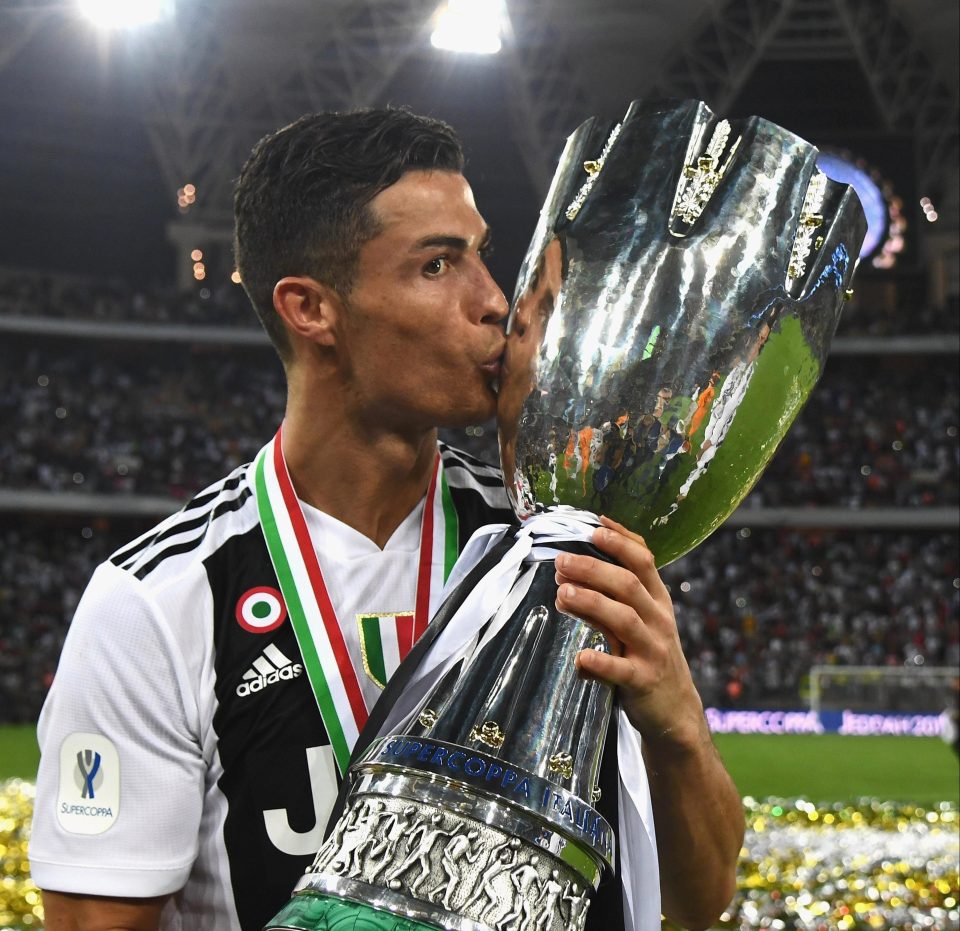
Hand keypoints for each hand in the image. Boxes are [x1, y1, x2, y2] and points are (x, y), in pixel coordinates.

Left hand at [554, 515, 704, 749]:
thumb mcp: (638, 620)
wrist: (675, 710)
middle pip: (627, 584)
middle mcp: (657, 619)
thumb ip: (610, 596)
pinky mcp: (642, 682)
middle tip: (561, 562)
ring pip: (623, 619)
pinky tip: (580, 658)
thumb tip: (569, 571)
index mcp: (657, 599)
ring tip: (562, 594)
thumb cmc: (648, 654)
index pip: (643, 560)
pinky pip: (619, 670)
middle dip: (592, 569)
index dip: (620, 541)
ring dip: (591, 603)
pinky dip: (599, 663)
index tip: (594, 527)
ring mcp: (652, 650)